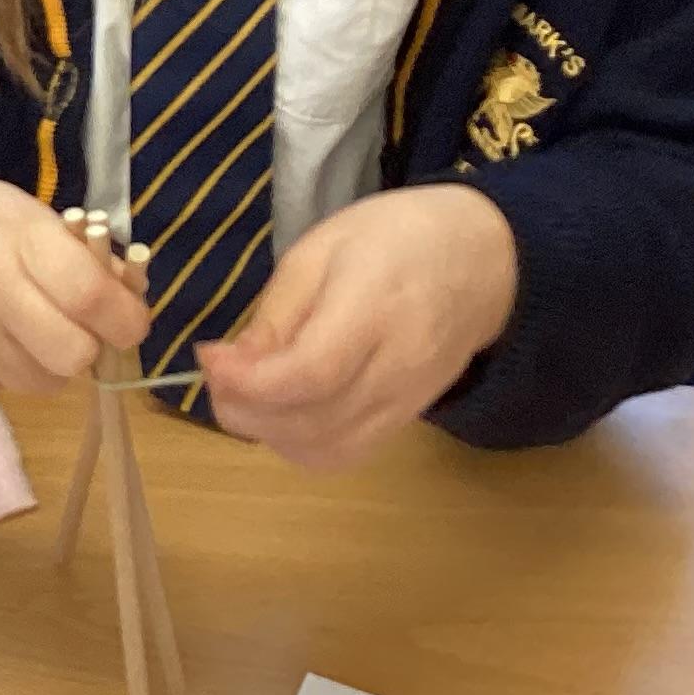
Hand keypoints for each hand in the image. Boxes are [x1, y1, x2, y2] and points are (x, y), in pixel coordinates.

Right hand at [0, 145, 150, 397]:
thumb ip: (66, 252)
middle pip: (75, 358)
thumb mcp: (7, 207)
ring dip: (42, 362)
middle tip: (70, 328)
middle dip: (85, 348)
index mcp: (17, 239)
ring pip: (39, 383)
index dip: (126, 319)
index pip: (98, 301)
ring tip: (14, 327)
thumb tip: (122, 298)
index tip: (123, 318)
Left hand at [198, 184, 518, 469]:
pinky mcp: (406, 421)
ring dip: (266, 432)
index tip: (210, 356)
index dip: (247, 381)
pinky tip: (282, 410)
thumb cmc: (395, 240)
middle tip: (220, 371)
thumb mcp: (322, 249)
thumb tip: (229, 366)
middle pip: (311, 422)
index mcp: (374, 307)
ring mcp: (407, 402)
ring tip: (246, 389)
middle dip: (243, 409)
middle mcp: (396, 366)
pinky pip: (345, 455)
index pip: (310, 373)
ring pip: (324, 450)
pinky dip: (299, 445)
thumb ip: (277, 313)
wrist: (484, 262)